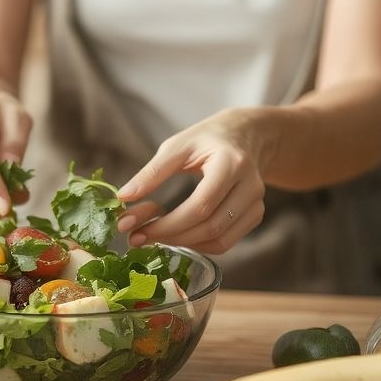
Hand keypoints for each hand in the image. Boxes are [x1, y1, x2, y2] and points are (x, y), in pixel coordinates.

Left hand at [115, 109, 266, 254]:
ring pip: (219, 239)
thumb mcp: (176, 146)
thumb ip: (152, 172)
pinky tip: (177, 235)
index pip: (200, 205)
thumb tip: (123, 197)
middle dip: (170, 236)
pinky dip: (198, 244)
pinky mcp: (256, 214)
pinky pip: (226, 241)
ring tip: (153, 236)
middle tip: (137, 237)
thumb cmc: (205, 140)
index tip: (136, 229)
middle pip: (210, 226)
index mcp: (231, 164)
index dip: (168, 224)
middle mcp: (250, 186)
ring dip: (183, 244)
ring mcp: (257, 203)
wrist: (244, 136)